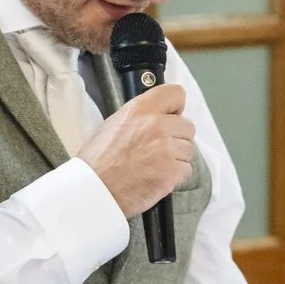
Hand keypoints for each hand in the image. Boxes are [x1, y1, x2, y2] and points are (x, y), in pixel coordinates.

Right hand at [76, 83, 193, 216]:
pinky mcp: (171, 172)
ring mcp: (166, 149)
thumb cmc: (99, 159)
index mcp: (140, 109)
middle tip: (157, 150)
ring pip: (189, 150)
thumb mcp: (115, 123)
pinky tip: (157, 177)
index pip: (176, 94)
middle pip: (188, 126)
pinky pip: (186, 169)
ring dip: (176, 158)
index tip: (171, 116)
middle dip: (177, 138)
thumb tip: (162, 116)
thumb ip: (141, 116)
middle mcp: (156, 125)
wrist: (95, 189)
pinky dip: (175, 175)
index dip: (175, 107)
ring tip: (155, 165)